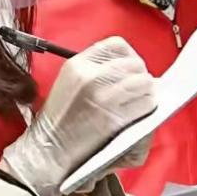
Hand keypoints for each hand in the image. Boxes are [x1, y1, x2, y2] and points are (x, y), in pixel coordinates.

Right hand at [0, 37, 155, 195]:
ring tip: (144, 100)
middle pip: (134, 64)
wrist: (48, 151)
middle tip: (142, 88)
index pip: (116, 45)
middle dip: (142, 76)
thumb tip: (127, 69)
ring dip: (148, 92)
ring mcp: (103, 96)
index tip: (132, 69)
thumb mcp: (68, 83)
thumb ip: (94, 71)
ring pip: (144, 83)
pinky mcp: (113, 117)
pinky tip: (142, 113)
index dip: (130, 56)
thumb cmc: (58, 122)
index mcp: (78, 64)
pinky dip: (148, 108)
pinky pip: (144, 105)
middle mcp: (91, 76)